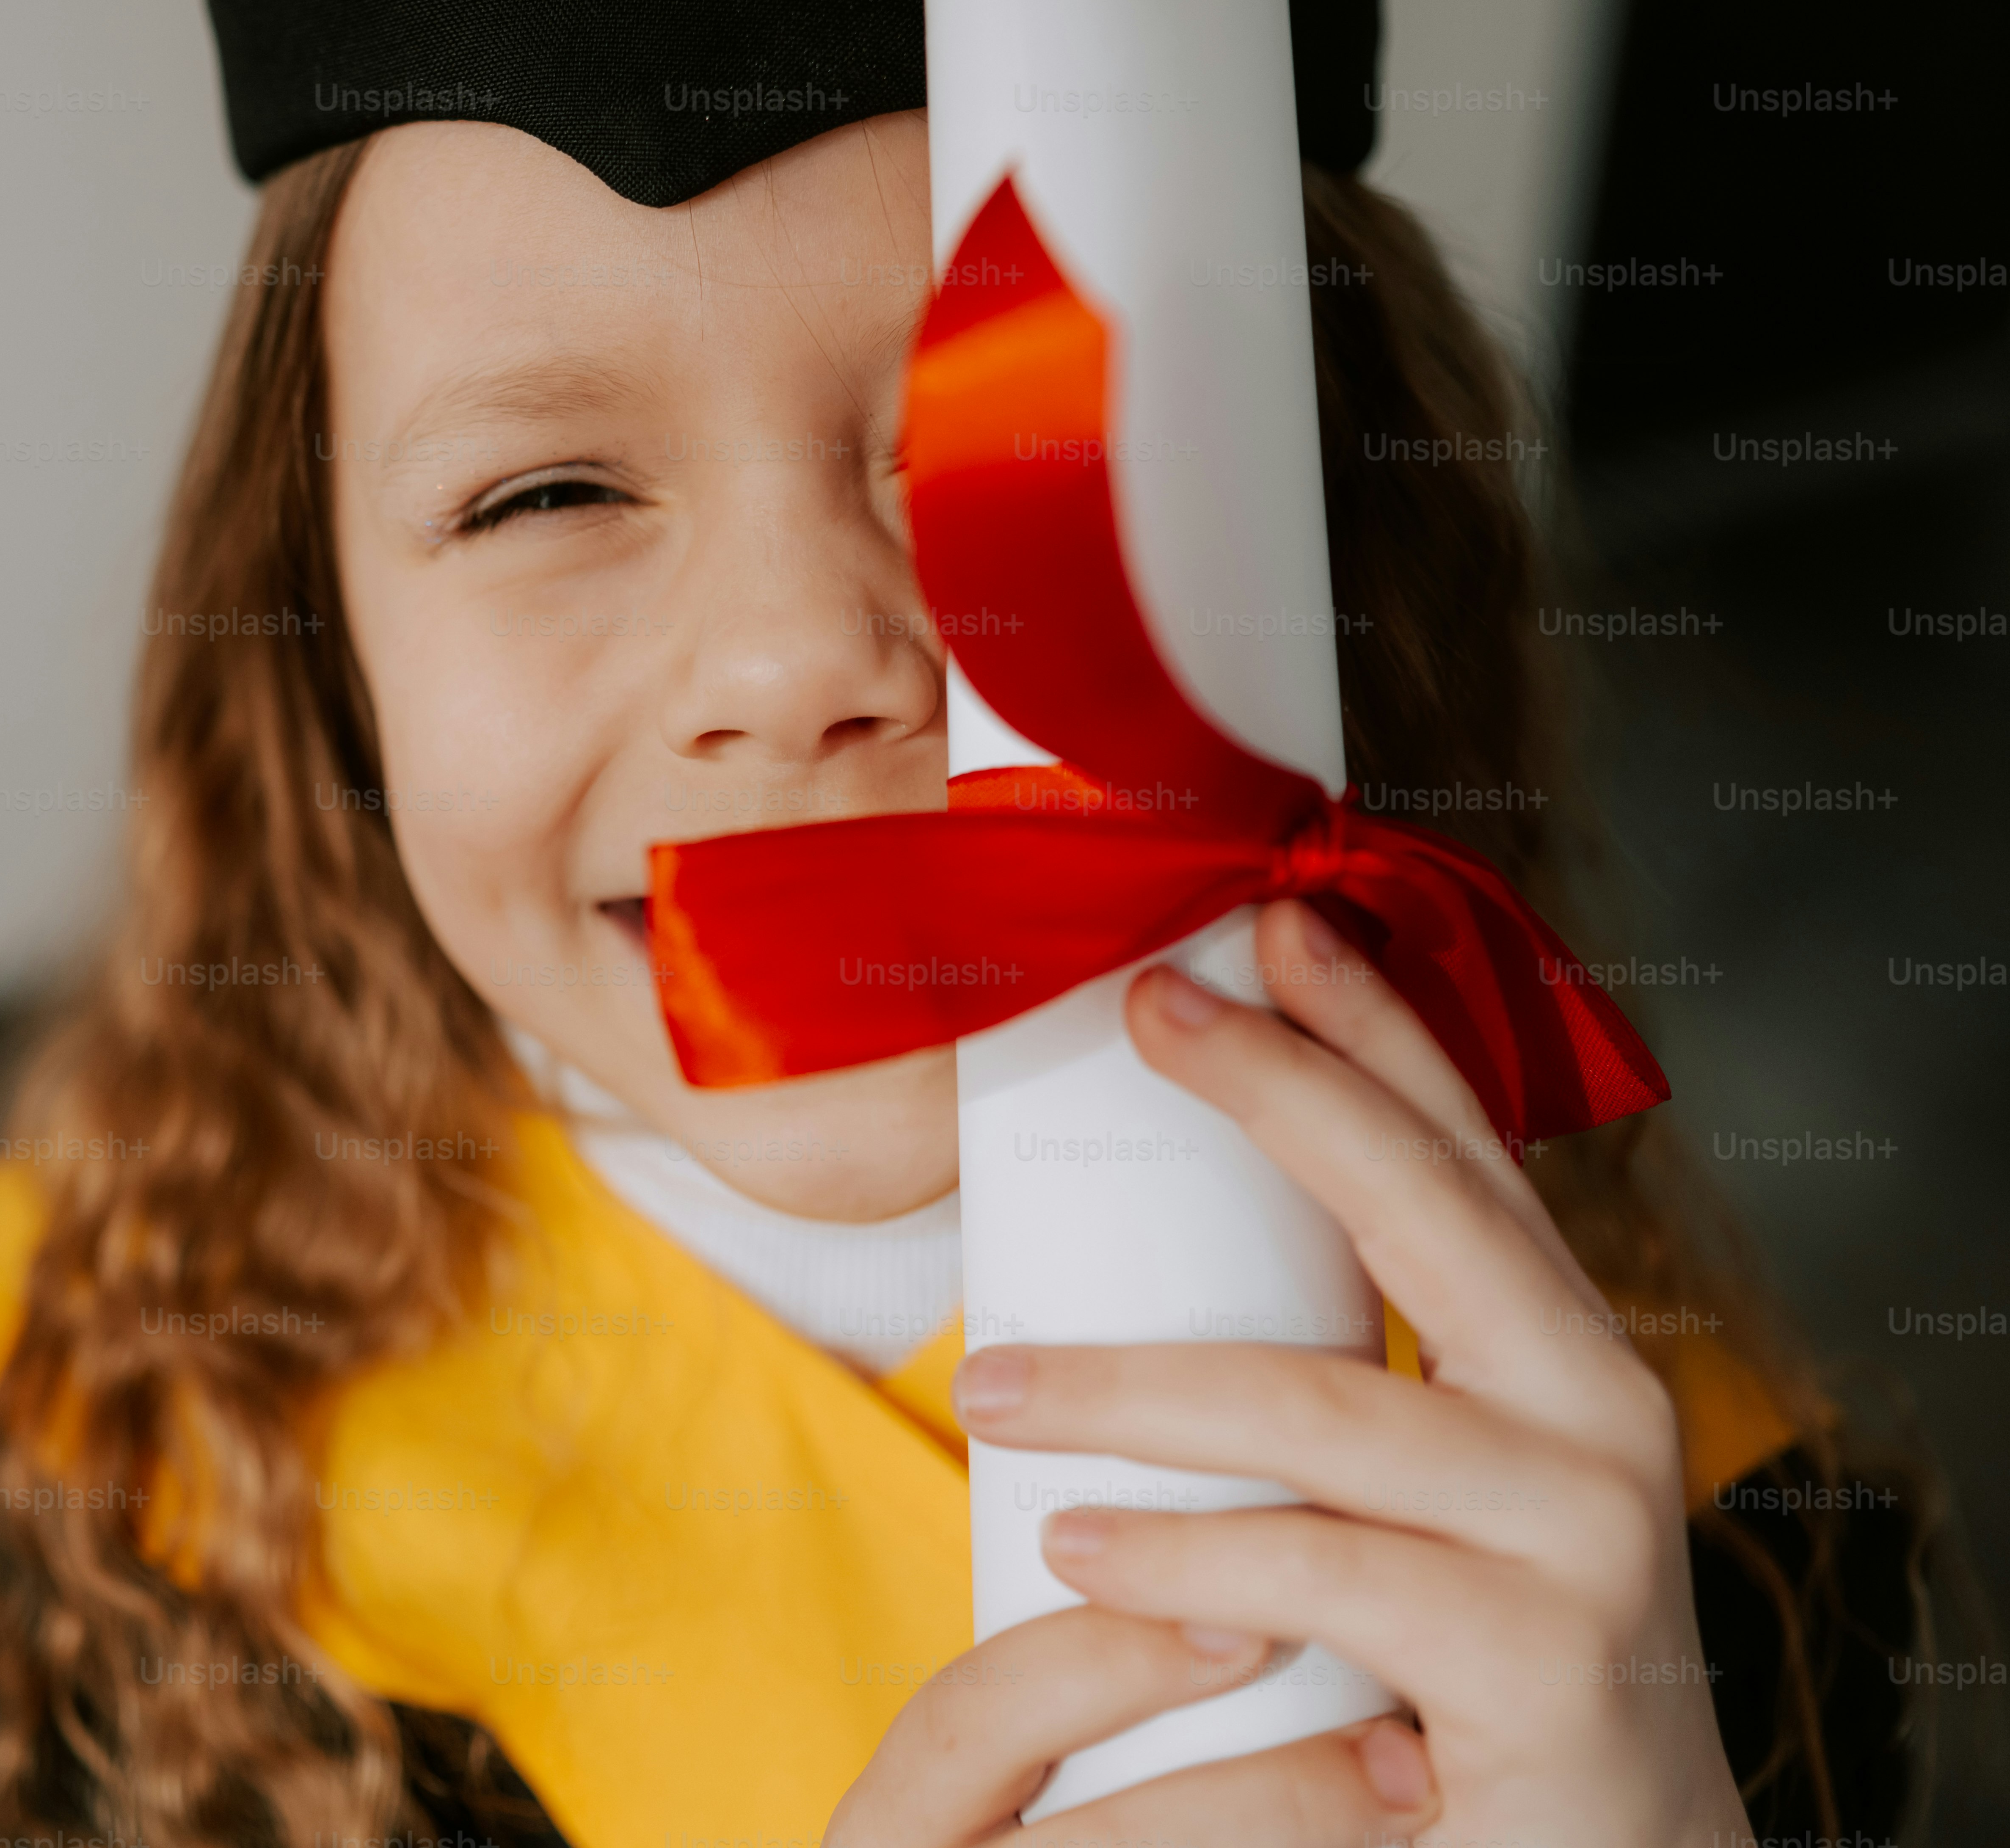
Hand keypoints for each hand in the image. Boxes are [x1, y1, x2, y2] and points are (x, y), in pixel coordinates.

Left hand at [824, 897, 1750, 1846]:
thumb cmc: (1476, 1672)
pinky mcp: (1543, 1666)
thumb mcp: (1424, 1503)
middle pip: (1423, 1210)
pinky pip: (1319, 1572)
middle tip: (1153, 1004)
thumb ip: (1350, 1391)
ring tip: (990, 1386)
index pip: (1466, 1159)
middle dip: (1287, 1090)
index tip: (1278, 921)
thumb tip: (1162, 1272)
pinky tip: (1079, 1545)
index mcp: (1564, 1360)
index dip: (1379, 1031)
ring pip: (1323, 1403)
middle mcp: (1603, 1418)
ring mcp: (1585, 1538)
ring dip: (1132, 1387)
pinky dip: (1181, 1556)